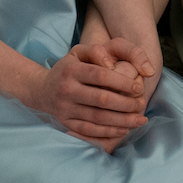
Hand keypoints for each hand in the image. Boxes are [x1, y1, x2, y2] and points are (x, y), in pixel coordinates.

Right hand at [75, 38, 160, 153]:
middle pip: (101, 99)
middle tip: (141, 105)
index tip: (139, 88)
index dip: (122, 82)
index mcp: (72, 70)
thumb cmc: (68, 68)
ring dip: (122, 120)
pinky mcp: (66, 123)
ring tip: (139, 120)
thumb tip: (112, 64)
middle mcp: (67, 89)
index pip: (101, 75)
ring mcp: (65, 108)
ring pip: (97, 117)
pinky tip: (123, 129)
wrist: (42, 90)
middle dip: (126, 104)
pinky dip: (107, 132)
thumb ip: (96, 51)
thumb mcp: (78, 52)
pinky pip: (89, 130)